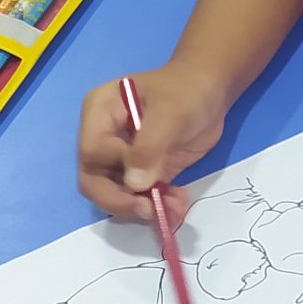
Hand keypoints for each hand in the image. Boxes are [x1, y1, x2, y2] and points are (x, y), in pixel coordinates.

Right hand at [78, 63, 226, 222]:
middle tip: (152, 211)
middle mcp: (104, 138)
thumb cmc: (187, 92)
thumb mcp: (170, 113)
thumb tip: (134, 184)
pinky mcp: (142, 171)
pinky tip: (177, 204)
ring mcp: (122, 157)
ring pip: (116, 195)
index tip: (146, 179)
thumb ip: (149, 147)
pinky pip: (138, 197)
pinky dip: (155, 206)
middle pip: (95, 181)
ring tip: (174, 207)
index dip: (114, 172)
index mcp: (100, 113)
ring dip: (142, 208)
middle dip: (123, 201)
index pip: (92, 154)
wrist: (211, 92)